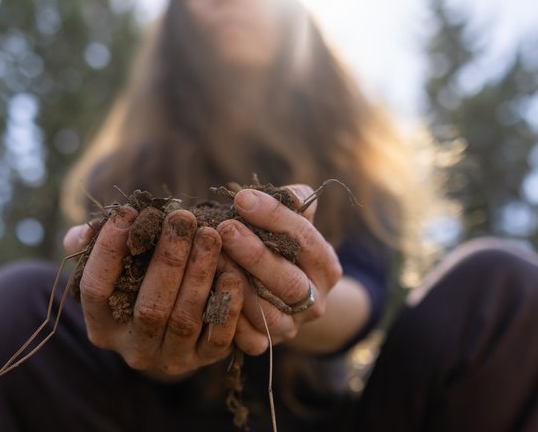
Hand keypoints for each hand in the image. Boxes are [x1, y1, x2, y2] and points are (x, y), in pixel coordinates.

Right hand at [62, 207, 244, 377]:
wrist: (172, 328)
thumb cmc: (137, 282)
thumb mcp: (110, 267)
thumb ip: (90, 247)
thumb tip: (85, 232)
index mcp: (101, 326)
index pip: (96, 290)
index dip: (109, 250)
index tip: (127, 212)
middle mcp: (132, 350)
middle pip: (149, 308)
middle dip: (168, 259)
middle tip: (183, 218)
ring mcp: (169, 358)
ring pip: (184, 320)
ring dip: (199, 275)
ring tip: (210, 235)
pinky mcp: (203, 360)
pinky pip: (217, 338)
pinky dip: (227, 307)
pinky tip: (232, 273)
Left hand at [216, 185, 342, 354]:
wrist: (286, 295)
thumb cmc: (283, 247)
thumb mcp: (293, 222)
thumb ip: (290, 203)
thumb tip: (281, 193)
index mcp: (326, 266)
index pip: (305, 240)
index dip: (274, 218)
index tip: (242, 198)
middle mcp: (315, 301)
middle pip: (289, 282)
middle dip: (255, 254)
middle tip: (225, 228)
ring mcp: (292, 327)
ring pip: (268, 314)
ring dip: (238, 286)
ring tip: (212, 258)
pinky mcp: (269, 345)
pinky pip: (251, 340)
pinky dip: (232, 320)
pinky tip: (211, 295)